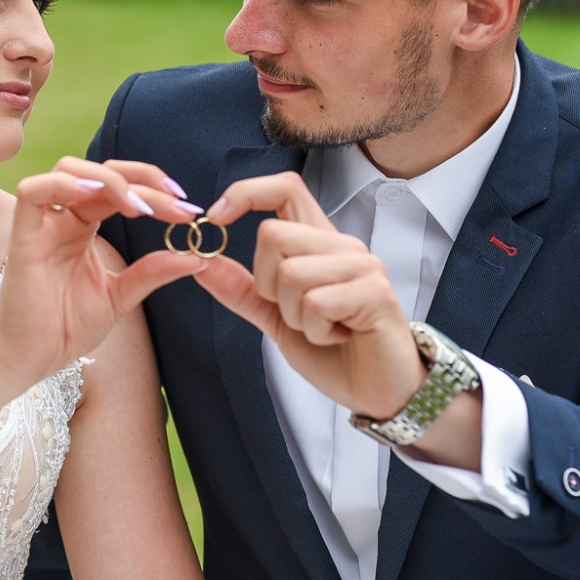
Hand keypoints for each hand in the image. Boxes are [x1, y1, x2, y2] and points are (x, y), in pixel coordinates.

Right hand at [0, 157, 203, 400]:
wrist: (34, 360)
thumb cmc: (68, 328)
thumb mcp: (121, 296)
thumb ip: (152, 272)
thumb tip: (197, 258)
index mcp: (84, 226)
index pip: (120, 189)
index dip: (154, 188)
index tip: (188, 207)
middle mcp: (63, 218)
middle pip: (101, 172)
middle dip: (142, 179)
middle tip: (176, 202)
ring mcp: (42, 224)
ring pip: (68, 170)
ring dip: (110, 180)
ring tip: (140, 206)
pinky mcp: (22, 237)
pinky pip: (32, 192)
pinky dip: (62, 184)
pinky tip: (94, 193)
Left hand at [194, 171, 426, 420]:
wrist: (379, 391)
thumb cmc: (335, 352)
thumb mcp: (277, 319)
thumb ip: (242, 290)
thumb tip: (200, 261)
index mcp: (319, 244)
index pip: (284, 188)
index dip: (246, 193)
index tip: (217, 218)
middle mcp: (343, 246)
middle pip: (272, 235)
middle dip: (268, 286)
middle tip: (297, 314)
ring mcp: (362, 266)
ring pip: (290, 273)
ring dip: (294, 316)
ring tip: (323, 329)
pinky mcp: (376, 293)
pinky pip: (316, 303)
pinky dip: (316, 332)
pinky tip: (339, 337)